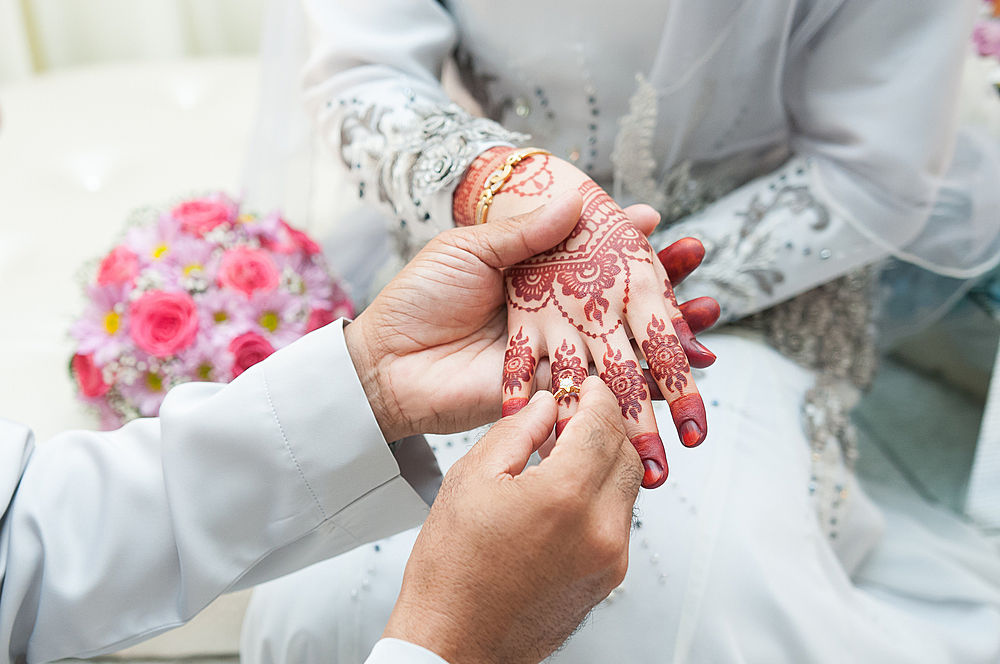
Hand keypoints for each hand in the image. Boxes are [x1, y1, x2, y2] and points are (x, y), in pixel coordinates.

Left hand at [348, 194, 717, 442]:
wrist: (387, 362)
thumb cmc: (421, 298)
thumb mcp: (470, 249)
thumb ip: (523, 233)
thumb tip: (575, 199)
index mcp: (534, 271)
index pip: (593, 252)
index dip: (627, 239)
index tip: (657, 224)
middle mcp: (553, 310)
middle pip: (619, 295)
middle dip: (663, 281)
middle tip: (696, 264)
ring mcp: (555, 351)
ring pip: (623, 341)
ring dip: (666, 334)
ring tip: (706, 316)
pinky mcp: (550, 389)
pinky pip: (601, 387)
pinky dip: (640, 383)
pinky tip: (677, 373)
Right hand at [383, 378, 640, 663]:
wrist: (454, 643)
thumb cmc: (452, 571)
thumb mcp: (472, 479)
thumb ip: (517, 431)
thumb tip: (546, 405)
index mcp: (565, 497)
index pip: (601, 424)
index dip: (593, 397)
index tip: (583, 387)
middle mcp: (599, 529)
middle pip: (625, 452)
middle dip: (605, 425)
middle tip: (575, 413)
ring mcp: (609, 559)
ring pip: (628, 486)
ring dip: (605, 459)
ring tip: (566, 452)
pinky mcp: (607, 579)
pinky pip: (618, 520)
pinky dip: (601, 494)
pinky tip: (566, 491)